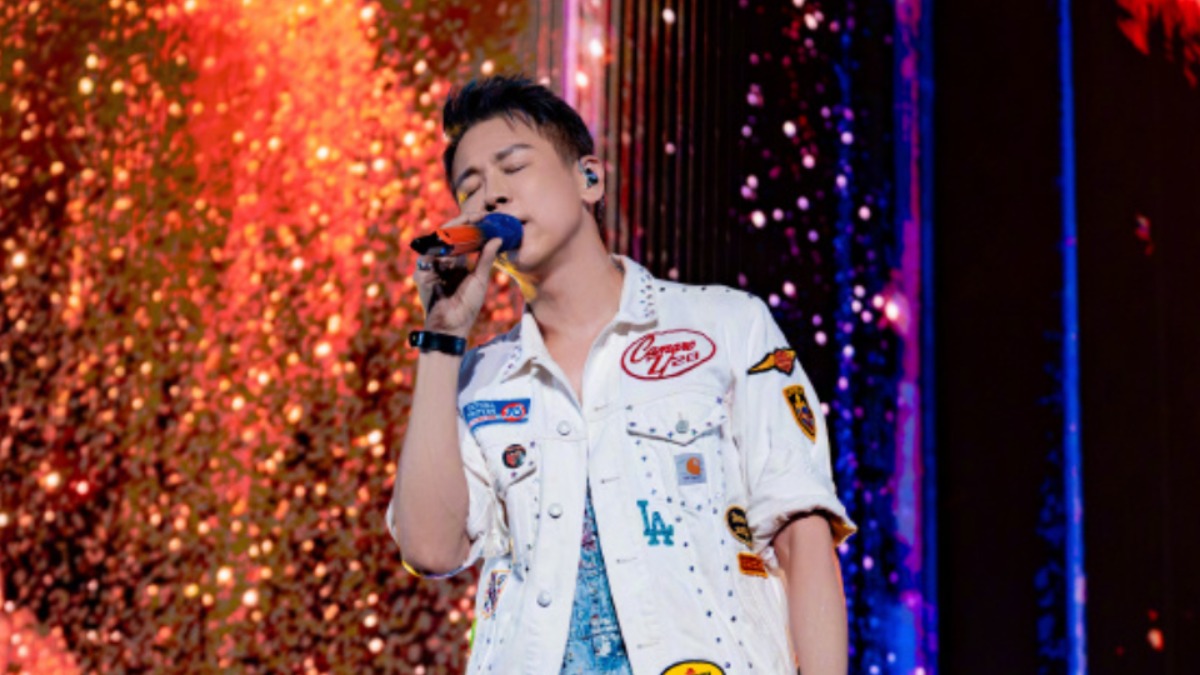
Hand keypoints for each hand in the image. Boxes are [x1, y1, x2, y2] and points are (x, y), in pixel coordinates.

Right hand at [413, 213, 502, 338]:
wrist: (452, 327)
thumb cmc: (467, 307)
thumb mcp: (480, 279)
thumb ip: (486, 259)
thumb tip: (498, 239)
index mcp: (458, 262)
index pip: (462, 238)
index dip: (472, 226)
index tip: (486, 217)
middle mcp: (443, 261)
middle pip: (449, 235)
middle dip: (463, 224)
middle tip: (478, 216)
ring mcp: (431, 267)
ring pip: (438, 241)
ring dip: (453, 233)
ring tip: (468, 226)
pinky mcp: (421, 274)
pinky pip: (428, 255)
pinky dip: (440, 249)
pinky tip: (452, 246)